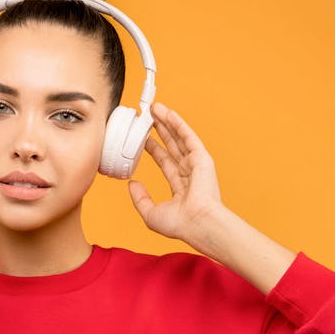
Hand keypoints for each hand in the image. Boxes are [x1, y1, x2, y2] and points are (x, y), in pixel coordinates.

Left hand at [128, 103, 223, 247]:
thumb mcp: (151, 214)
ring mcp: (196, 165)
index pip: (164, 161)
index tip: (143, 137)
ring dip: (168, 122)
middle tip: (148, 117)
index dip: (153, 148)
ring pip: (179, 138)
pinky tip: (169, 114)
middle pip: (171, 145)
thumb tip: (132, 184)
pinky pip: (188, 138)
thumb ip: (140, 199)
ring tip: (155, 108)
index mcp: (180, 185)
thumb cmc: (180, 224)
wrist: (198, 223)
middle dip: (159, 130)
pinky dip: (179, 125)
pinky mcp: (202, 159)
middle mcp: (189, 173)